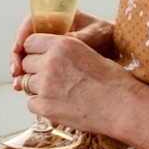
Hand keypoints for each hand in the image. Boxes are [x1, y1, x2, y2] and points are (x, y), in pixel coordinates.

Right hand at [11, 11, 114, 79]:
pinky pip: (34, 68)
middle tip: (16, 71)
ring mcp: (48, 47)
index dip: (22, 34)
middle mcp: (50, 30)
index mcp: (59, 16)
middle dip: (17, 57)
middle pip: (24, 42)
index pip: (32, 21)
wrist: (118, 51)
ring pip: (26, 57)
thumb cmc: (108, 38)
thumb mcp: (94, 36)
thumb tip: (55, 45)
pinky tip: (24, 88)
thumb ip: (76, 39)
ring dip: (20, 70)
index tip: (18, 47)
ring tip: (18, 84)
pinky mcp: (49, 61)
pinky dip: (28, 77)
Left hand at [18, 30, 135, 136]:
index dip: (34, 51)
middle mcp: (51, 62)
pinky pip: (31, 104)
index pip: (30, 42)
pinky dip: (42, 106)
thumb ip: (63, 54)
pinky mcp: (45, 106)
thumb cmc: (113, 81)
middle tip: (54, 79)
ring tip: (61, 93)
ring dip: (39, 89)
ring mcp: (46, 85)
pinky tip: (61, 105)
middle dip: (35, 70)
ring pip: (27, 84)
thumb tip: (44, 59)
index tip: (41, 58)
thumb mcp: (88, 53)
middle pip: (25, 64)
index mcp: (63, 44)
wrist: (123, 106)